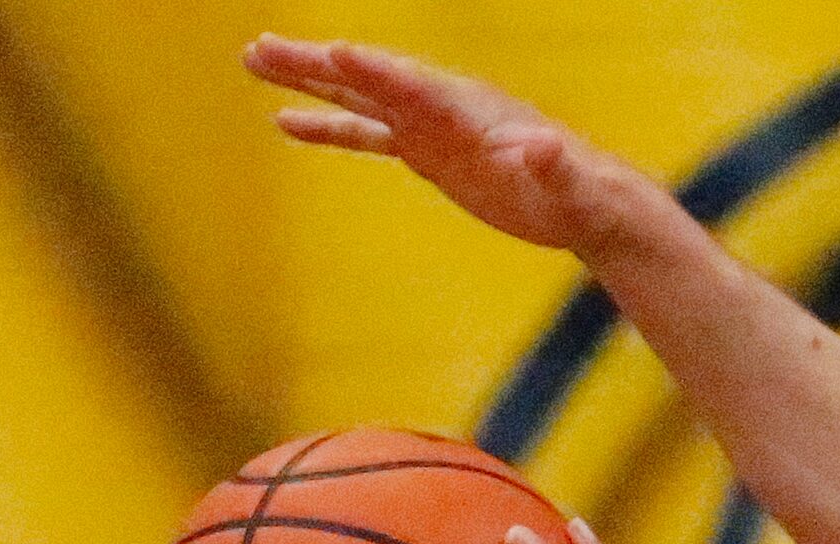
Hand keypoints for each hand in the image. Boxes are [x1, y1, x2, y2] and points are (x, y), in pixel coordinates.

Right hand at [242, 35, 640, 255]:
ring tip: (254, 60)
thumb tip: (545, 146)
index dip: (379, 73)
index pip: (418, 87)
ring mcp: (429, 126)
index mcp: (472, 112)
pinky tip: (285, 122)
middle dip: (318, 66)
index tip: (335, 55)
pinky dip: (328, 128)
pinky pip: (368, 134)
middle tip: (260, 47)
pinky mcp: (426, 150)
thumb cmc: (579, 194)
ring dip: (308, 81)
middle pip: (371, 79)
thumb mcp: (570, 185)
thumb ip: (555, 166)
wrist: (585, 201)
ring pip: (359, 97)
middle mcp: (442, 108)